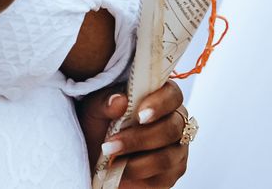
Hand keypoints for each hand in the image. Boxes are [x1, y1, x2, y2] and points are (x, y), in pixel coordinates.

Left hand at [75, 81, 190, 186]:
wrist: (94, 157)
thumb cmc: (100, 126)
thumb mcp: (95, 110)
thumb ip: (105, 103)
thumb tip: (119, 100)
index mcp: (160, 97)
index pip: (172, 95)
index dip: (160, 104)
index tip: (140, 115)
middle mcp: (175, 120)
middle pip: (172, 128)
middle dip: (140, 139)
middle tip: (111, 145)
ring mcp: (176, 148)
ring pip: (167, 156)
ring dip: (136, 162)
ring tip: (111, 161)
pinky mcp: (172, 172)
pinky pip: (164, 177)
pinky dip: (139, 175)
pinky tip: (121, 172)